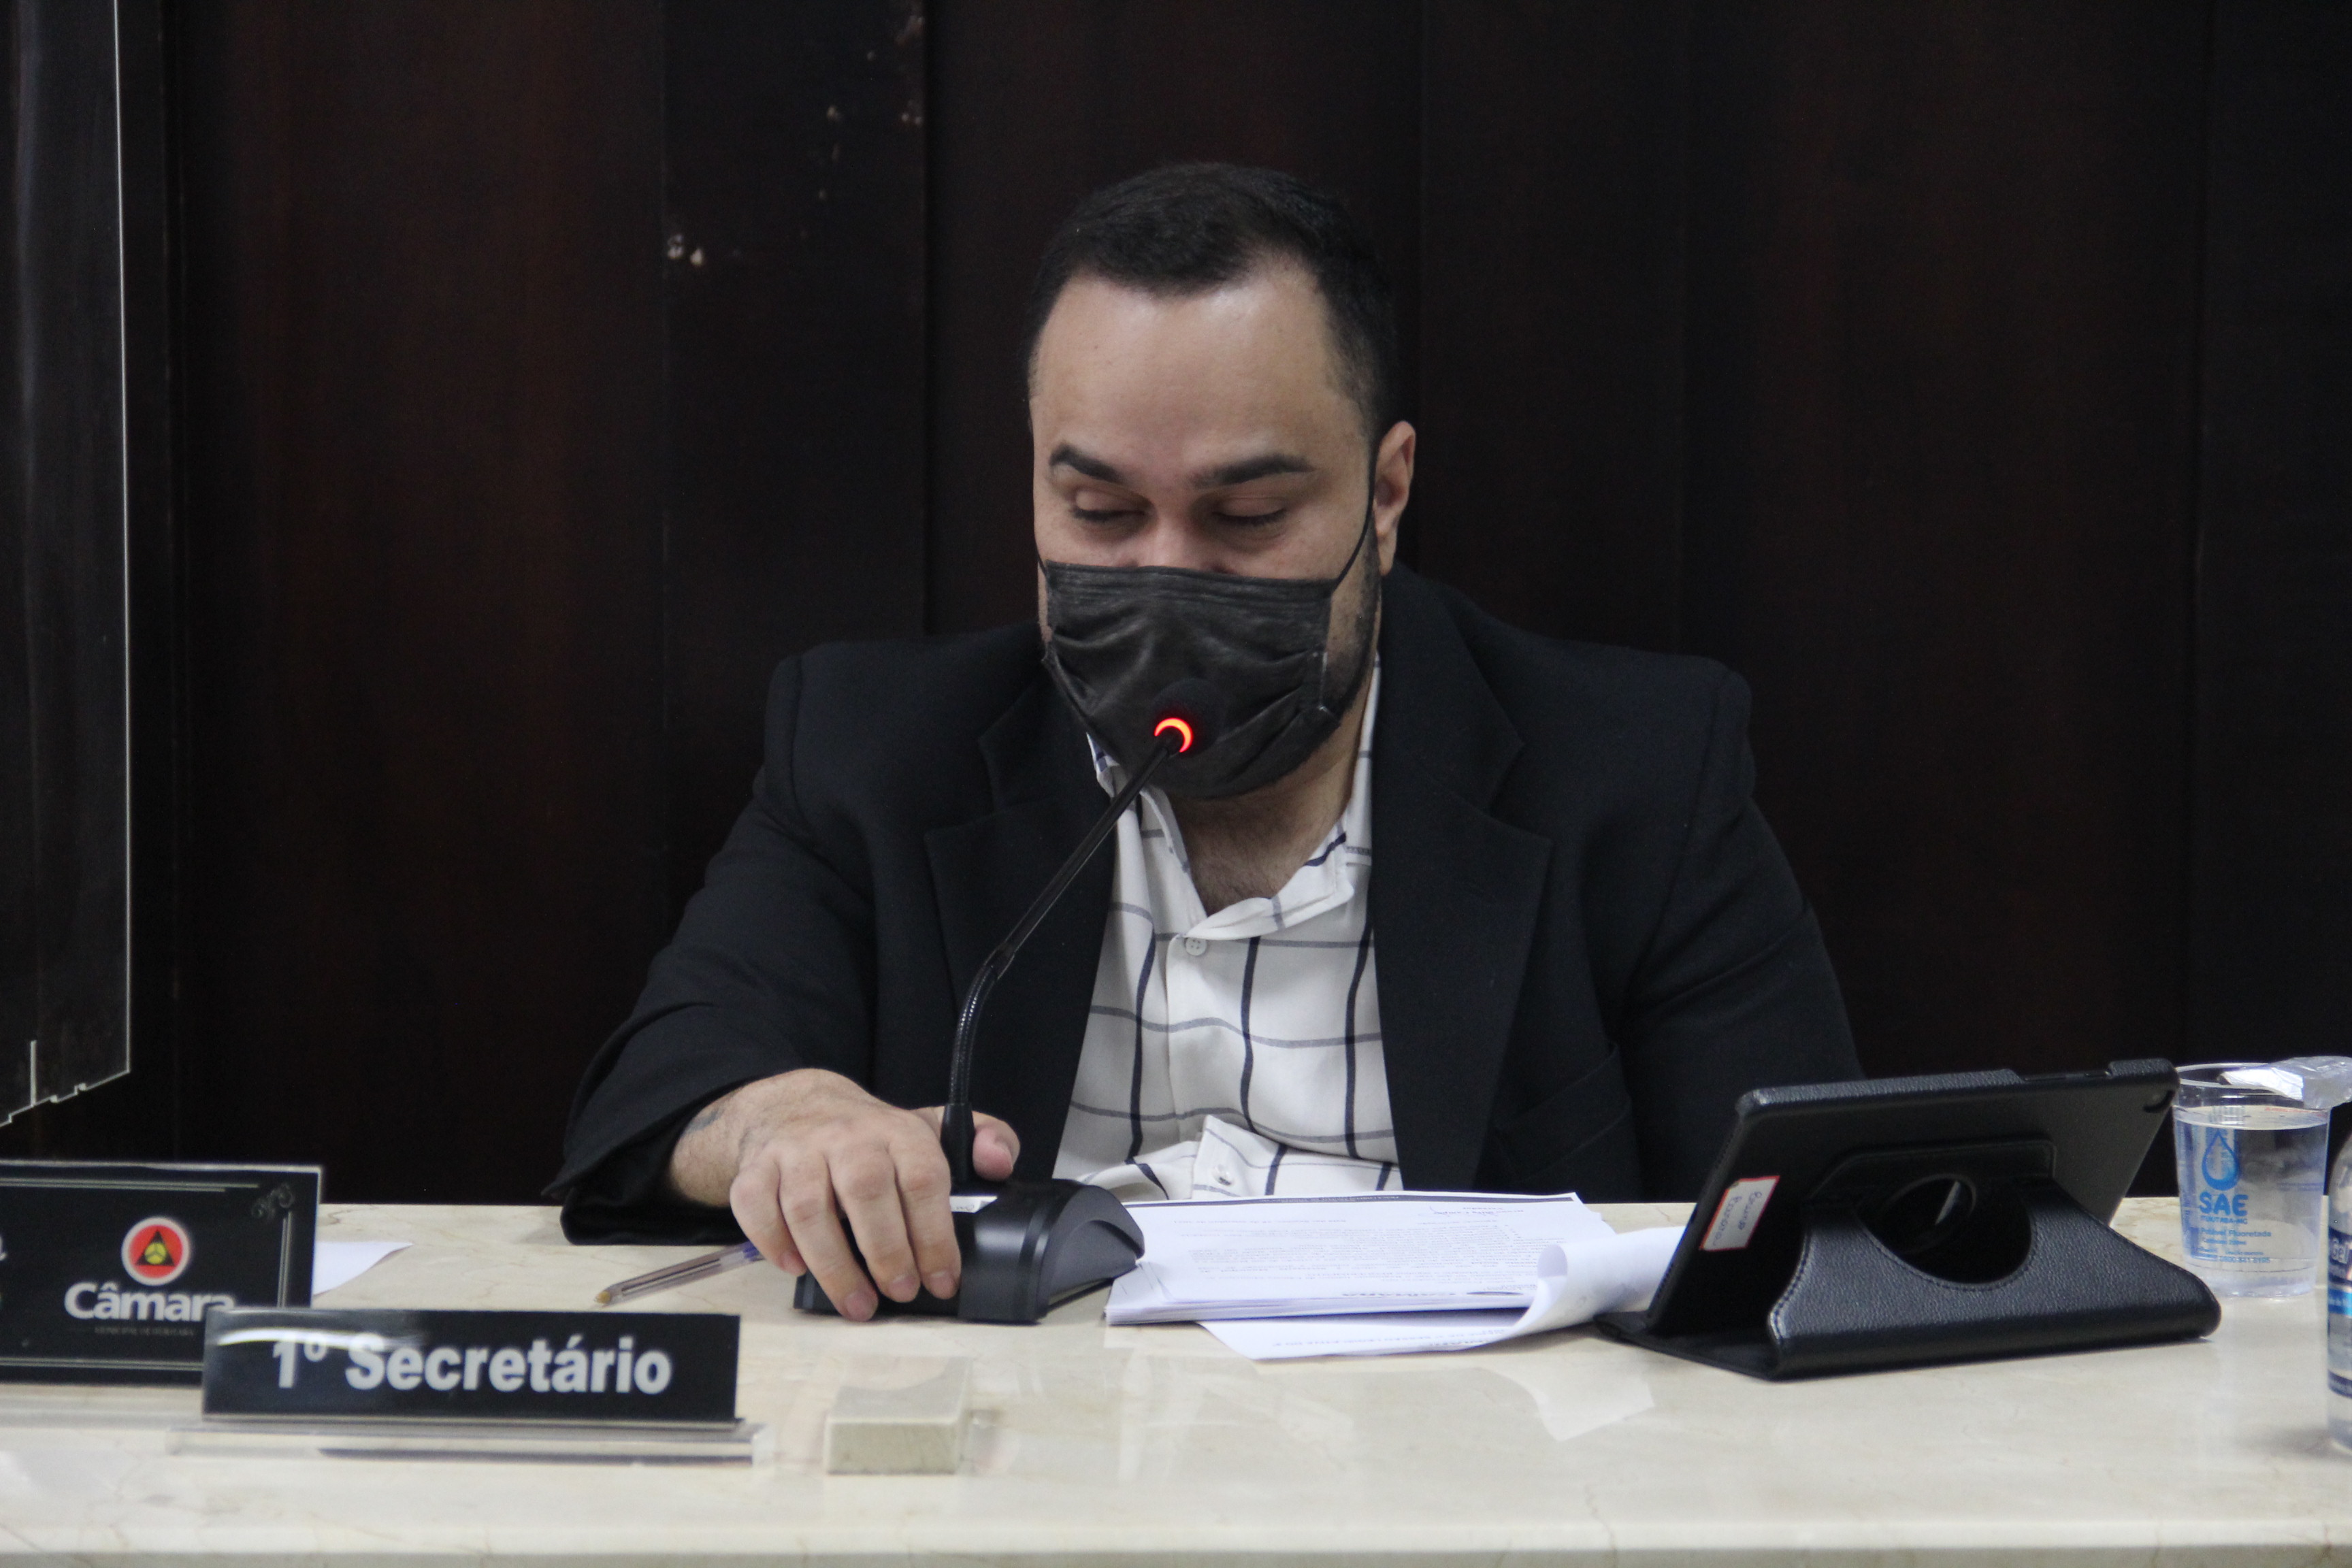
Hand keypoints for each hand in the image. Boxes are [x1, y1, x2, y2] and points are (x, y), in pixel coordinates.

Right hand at [665, 1068, 1018, 1319]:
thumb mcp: (932, 1128)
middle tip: (900, 1294)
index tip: (942, 1280)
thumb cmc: (872, 1138)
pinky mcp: (756, 1169)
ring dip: (833, 1263)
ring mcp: (797, 1152)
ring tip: (857, 1303)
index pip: (922, 1178)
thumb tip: (999, 1163)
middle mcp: (847, 1137)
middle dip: (886, 1251)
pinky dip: (773, 1241)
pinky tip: (796, 1268)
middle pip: (866, 1190)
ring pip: (808, 1205)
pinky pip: (756, 1205)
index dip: (934, 1234)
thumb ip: (983, 1138)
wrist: (797, 1108)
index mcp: (898, 1131)